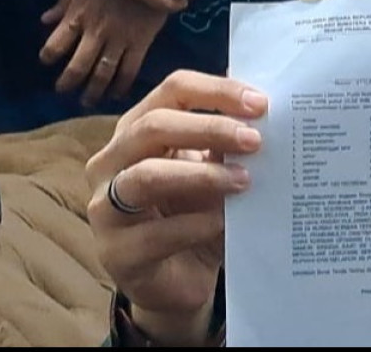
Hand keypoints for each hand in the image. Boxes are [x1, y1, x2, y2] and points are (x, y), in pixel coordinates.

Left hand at [39, 0, 168, 106]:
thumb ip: (64, 1)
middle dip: (69, 82)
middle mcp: (96, 31)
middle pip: (78, 66)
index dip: (48, 57)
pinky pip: (130, 70)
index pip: (55, 45)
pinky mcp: (141, 41)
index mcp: (78, 15)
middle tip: (64, 91)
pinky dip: (122, 85)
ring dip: (94, 91)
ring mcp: (119, 39)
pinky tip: (117, 94)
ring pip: (103, 73)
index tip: (46, 62)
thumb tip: (46, 20)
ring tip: (88, 101)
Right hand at [85, 71, 266, 345]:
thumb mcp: (216, 171)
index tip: (261, 103)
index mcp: (139, 129)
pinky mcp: (115, 253)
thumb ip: (229, 142)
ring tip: (243, 181)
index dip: (216, 92)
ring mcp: (105, 207)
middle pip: (153, 126)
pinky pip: (154, 234)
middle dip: (209, 128)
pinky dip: (195, 225)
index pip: (172, 91)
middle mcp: (112, 161)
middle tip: (256, 140)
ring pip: (144, 177)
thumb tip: (265, 107)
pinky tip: (224, 223)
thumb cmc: (198, 214)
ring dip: (201, 175)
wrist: (184, 280)